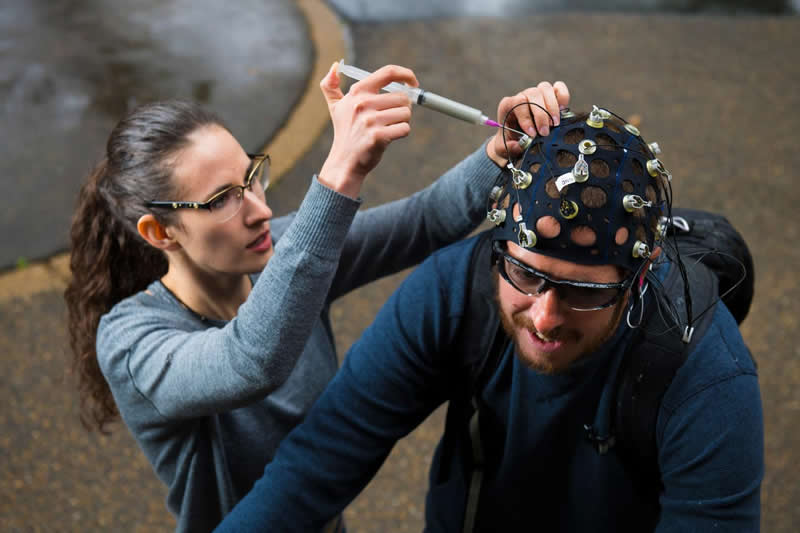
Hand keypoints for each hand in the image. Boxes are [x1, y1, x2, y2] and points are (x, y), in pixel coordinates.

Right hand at [318, 63, 417, 198]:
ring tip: (386, 128)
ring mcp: (370, 120)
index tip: (413, 83)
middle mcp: (362, 103)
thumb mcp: (335, 107)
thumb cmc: (345, 132)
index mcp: (357, 92)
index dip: (406, 74)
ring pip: (406, 113)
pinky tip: (388, 137)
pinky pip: (404, 128)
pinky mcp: (378, 136)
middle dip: (402, 108)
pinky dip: (401, 133)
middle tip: (390, 118)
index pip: (388, 72)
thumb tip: (334, 66)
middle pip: (403, 97)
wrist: (344, 162)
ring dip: (402, 122)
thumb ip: (331, 85)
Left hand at [486, 81, 569, 166]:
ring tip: (555, 124)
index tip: (532, 133)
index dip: (526, 118)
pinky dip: (563, 97)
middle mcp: (522, 96)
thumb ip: (509, 148)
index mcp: (508, 105)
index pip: (517, 103)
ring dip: (552, 107)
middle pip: (533, 94)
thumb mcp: (504, 148)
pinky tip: (563, 111)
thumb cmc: (510, 141)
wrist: (518, 140)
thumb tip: (519, 145)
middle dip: (541, 114)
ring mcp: (537, 93)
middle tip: (545, 132)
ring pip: (545, 88)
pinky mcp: (551, 95)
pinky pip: (559, 87)